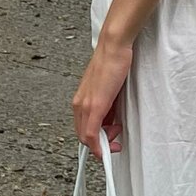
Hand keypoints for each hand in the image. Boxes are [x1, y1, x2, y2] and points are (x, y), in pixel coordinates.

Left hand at [71, 36, 133, 159]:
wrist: (113, 46)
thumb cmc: (112, 62)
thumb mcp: (108, 89)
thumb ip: (106, 106)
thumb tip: (109, 121)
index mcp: (81, 99)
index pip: (82, 129)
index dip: (94, 140)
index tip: (106, 143)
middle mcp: (80, 103)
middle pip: (83, 136)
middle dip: (99, 144)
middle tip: (113, 140)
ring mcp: (86, 105)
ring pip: (86, 137)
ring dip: (102, 144)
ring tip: (116, 133)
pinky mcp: (95, 105)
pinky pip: (91, 134)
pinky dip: (98, 146)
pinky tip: (105, 149)